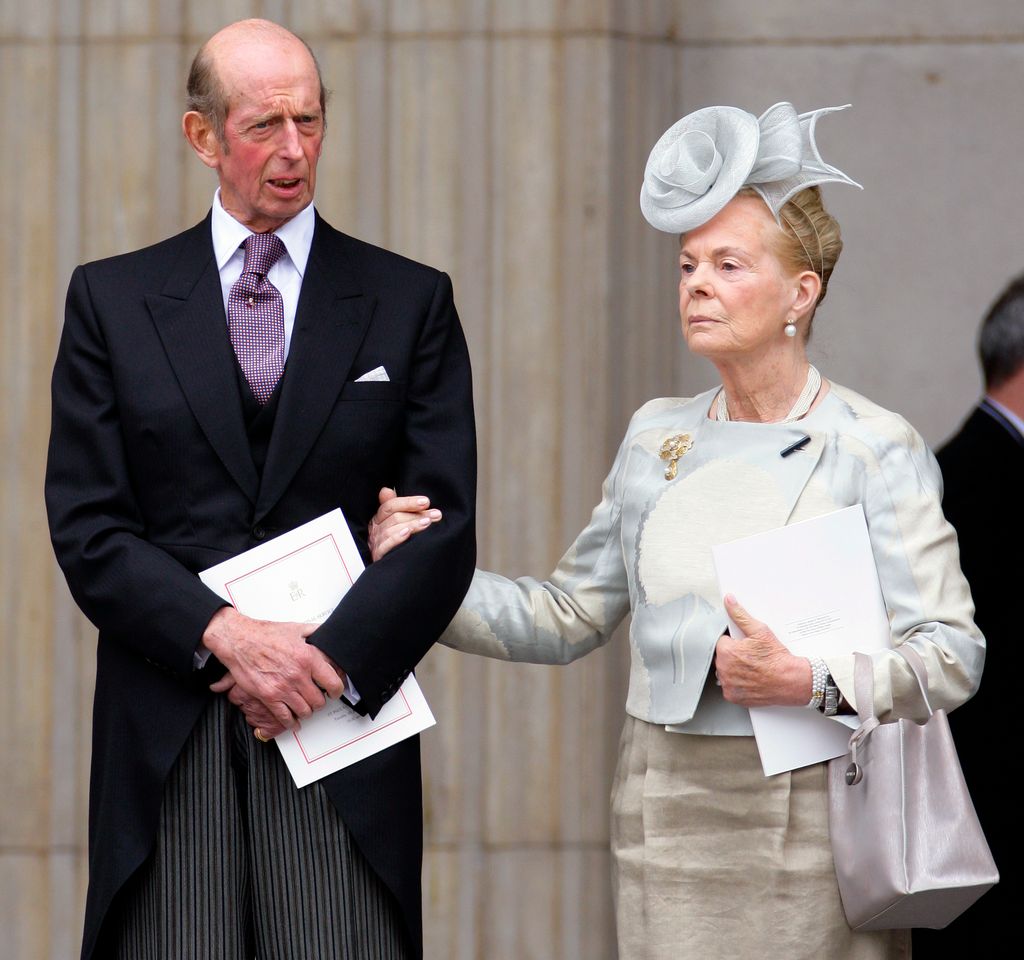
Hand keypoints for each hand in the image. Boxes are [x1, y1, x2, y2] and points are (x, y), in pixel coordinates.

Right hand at [202, 607, 345, 729]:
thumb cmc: (265, 634)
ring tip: (306, 707)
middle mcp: (297, 675)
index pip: (333, 683)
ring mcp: (283, 687)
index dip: (337, 690)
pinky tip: (293, 722)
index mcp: (308, 658)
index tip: (336, 691)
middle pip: (319, 700)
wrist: (239, 640)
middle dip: (320, 701)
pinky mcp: (268, 696)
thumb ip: (316, 632)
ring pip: (304, 710)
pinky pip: (284, 717)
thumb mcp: (296, 628)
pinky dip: (291, 722)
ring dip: (306, 711)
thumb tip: (327, 634)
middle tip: (318, 698)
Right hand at [368, 486, 440, 560]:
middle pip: (394, 517)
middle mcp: (375, 530)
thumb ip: (396, 507)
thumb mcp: (397, 522)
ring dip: (411, 524)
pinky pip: (385, 545)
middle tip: (436, 515)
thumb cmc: (396, 542)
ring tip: (428, 523)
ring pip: (391, 529)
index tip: (426, 501)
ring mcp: (376, 543)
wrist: (392, 571)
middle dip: (416, 514)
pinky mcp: (378, 556)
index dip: (408, 502)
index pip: (390, 505)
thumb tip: (386, 489)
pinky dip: (396, 538)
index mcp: (379, 519)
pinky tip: (408, 534)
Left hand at [714, 595, 811, 706]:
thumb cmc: (777, 658)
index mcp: (726, 652)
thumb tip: (729, 601)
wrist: (791, 680)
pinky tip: (750, 679)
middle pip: (722, 657)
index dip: (735, 642)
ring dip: (734, 669)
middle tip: (751, 657)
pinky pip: (729, 687)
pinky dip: (737, 684)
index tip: (746, 646)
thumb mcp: (760, 631)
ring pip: (725, 672)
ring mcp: (728, 685)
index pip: (722, 642)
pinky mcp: (733, 696)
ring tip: (752, 668)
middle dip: (733, 655)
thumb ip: (740, 615)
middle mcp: (723, 670)